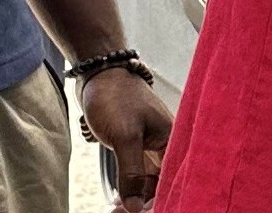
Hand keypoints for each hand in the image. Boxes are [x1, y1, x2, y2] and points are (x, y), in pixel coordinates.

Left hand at [81, 69, 175, 210]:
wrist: (98, 72)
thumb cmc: (115, 98)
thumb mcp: (124, 137)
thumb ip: (131, 174)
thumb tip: (134, 208)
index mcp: (172, 140)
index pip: (172, 180)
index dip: (159, 200)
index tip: (139, 212)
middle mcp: (165, 144)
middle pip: (162, 184)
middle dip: (144, 202)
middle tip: (120, 212)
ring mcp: (150, 145)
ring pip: (148, 181)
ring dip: (135, 197)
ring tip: (116, 209)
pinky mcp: (136, 145)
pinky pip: (137, 173)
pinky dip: (129, 186)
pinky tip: (118, 199)